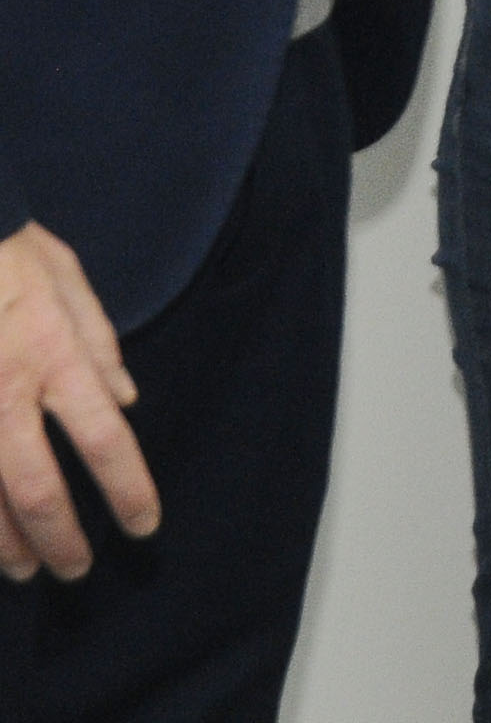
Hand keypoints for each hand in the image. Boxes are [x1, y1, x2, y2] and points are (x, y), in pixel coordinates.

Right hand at [0, 220, 152, 582]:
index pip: (104, 440)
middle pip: (37, 486)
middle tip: (76, 570)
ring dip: (3, 541)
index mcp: (55, 358)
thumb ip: (101, 346)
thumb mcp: (70, 284)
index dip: (128, 490)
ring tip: (24, 569)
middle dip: (59, 537)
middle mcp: (4, 393)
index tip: (144, 525)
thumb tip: (125, 400)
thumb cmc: (9, 251)